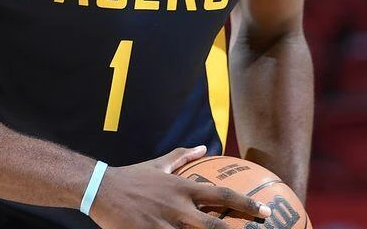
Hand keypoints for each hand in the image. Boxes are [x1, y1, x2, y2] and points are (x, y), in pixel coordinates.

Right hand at [90, 146, 271, 228]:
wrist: (102, 189)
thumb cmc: (132, 177)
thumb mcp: (158, 165)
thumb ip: (182, 156)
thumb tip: (202, 147)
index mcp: (182, 188)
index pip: (221, 195)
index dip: (245, 204)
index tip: (264, 211)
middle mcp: (178, 207)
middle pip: (214, 224)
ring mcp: (164, 224)